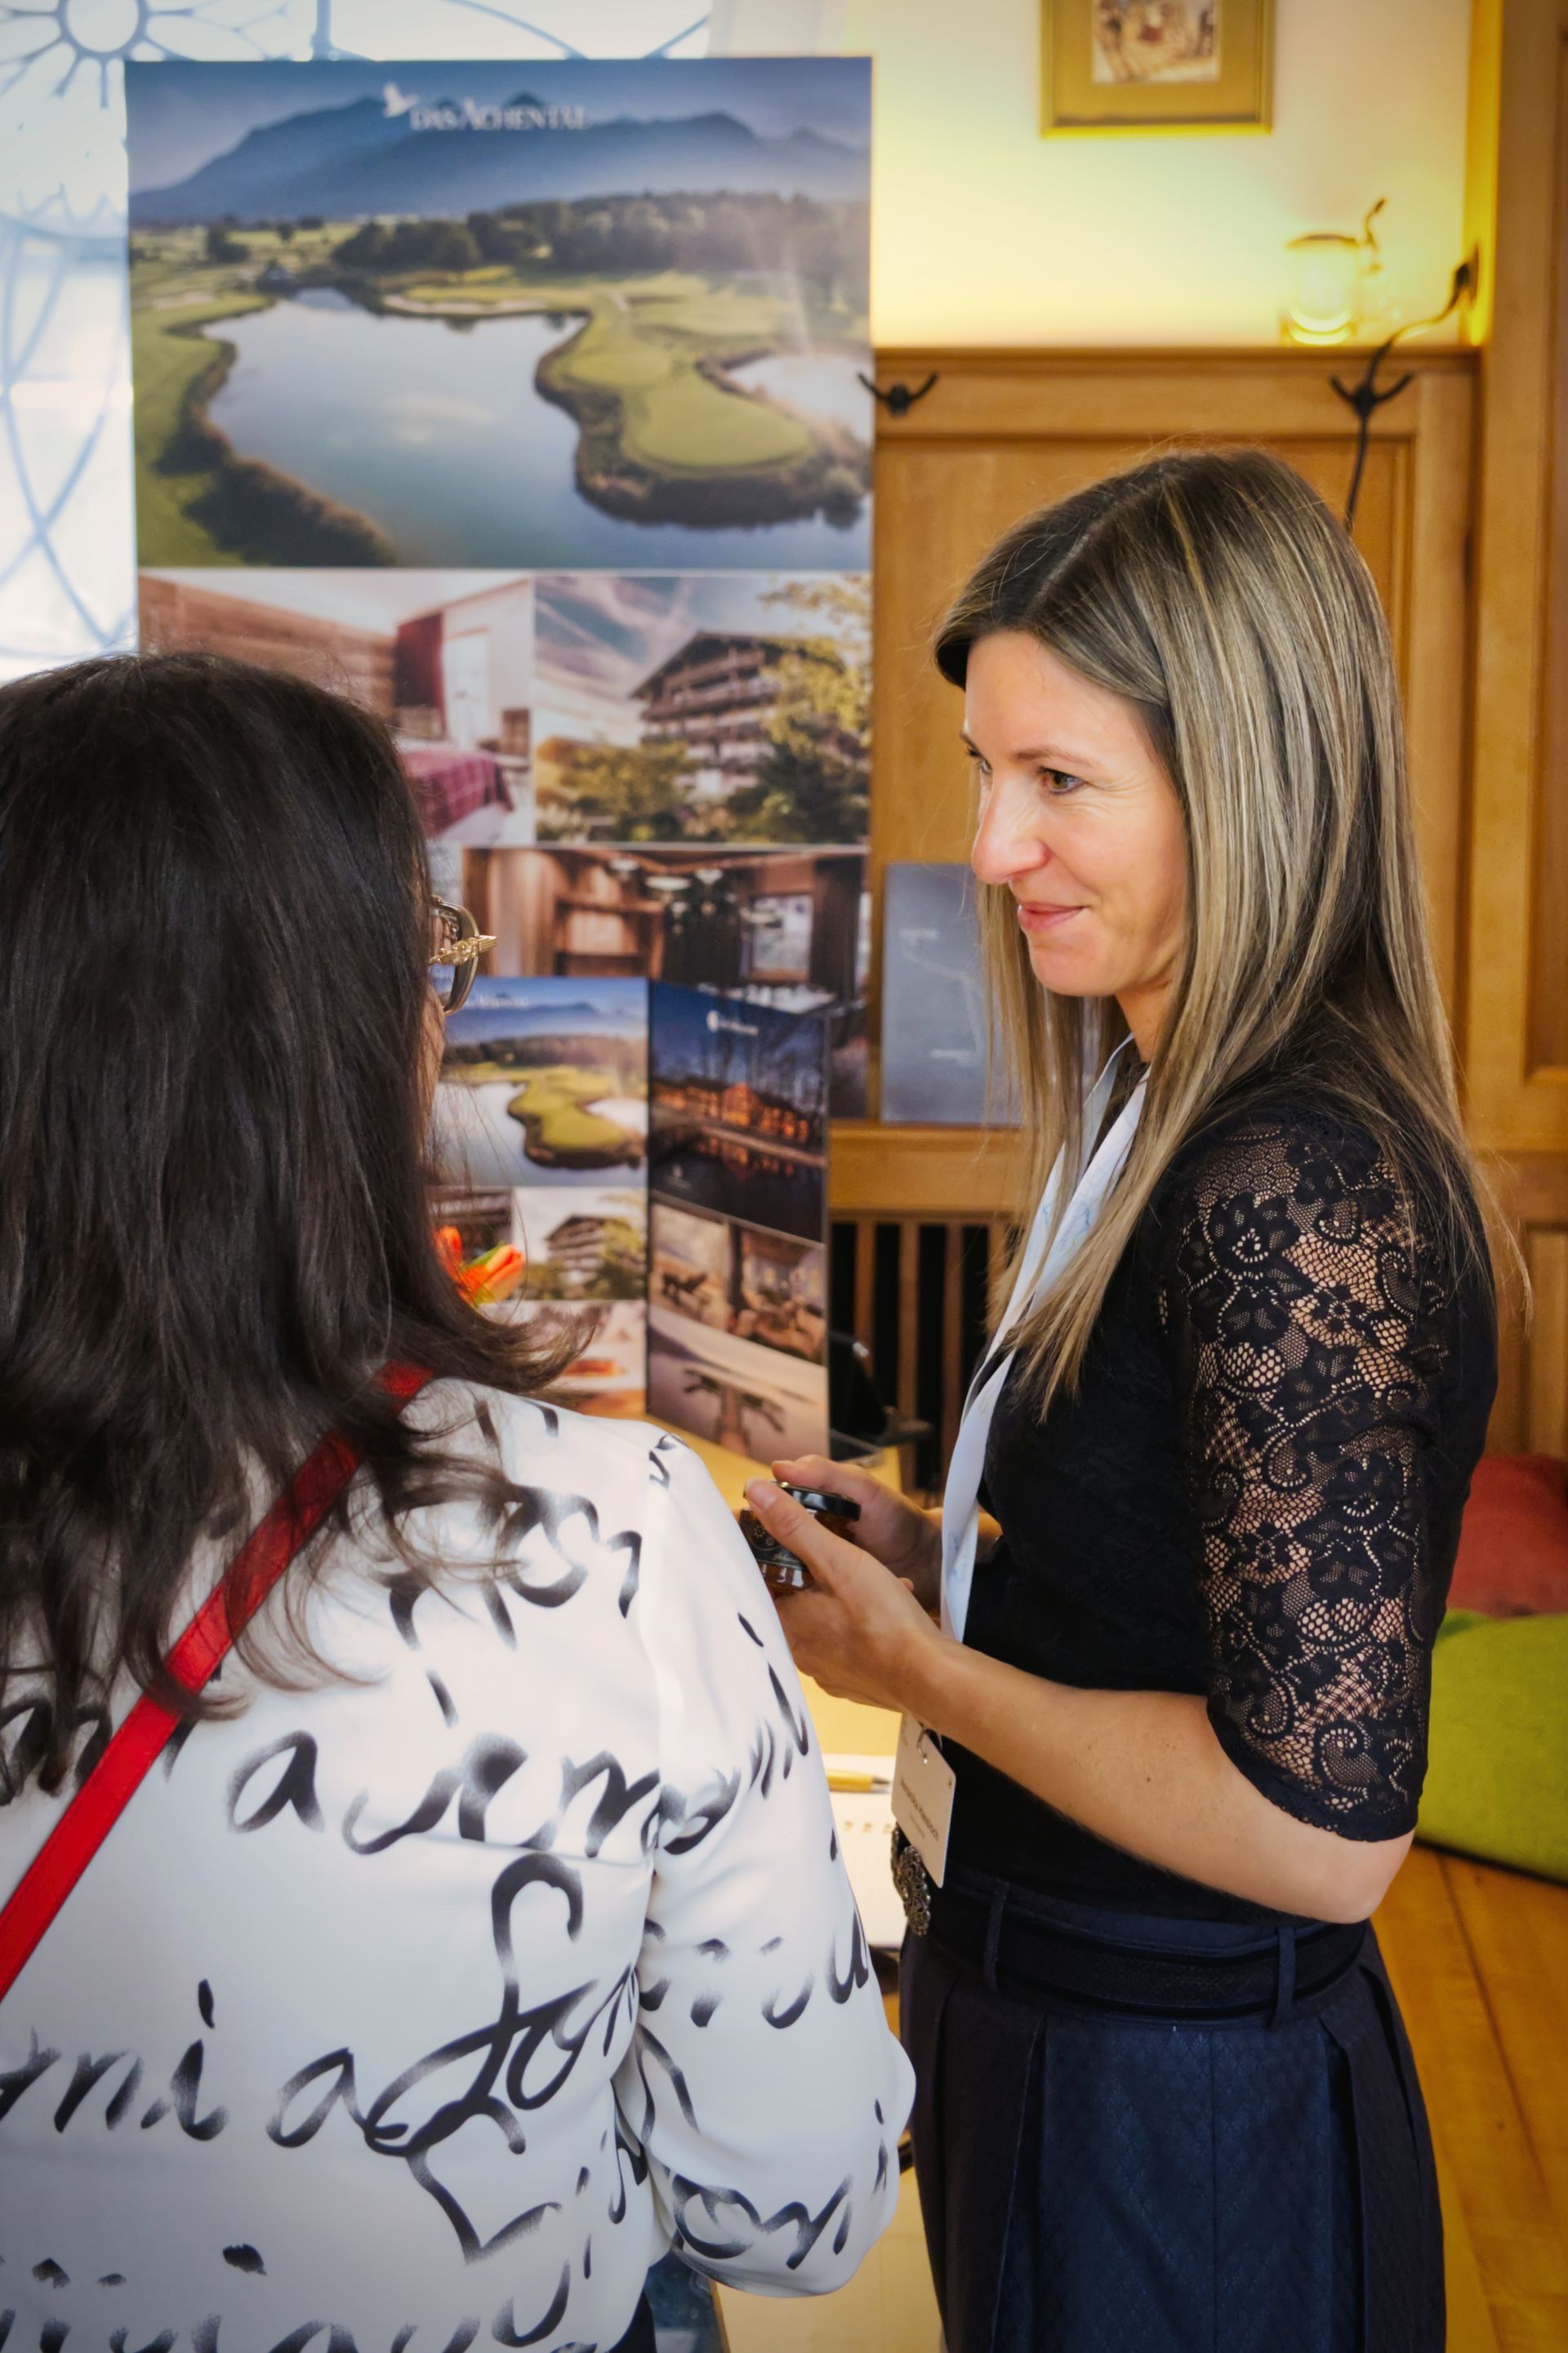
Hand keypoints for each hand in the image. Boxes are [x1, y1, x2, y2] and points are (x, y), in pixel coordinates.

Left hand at [743, 1478, 952, 1716]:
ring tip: (872, 1579)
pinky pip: (843, 1641)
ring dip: (840, 1593)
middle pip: (789, 1597)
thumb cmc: (883, 1620)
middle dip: (810, 1569)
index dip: (762, 1547)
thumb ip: (795, 1525)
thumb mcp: (838, 1559)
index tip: (772, 1527)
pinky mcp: (850, 1678)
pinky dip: (857, 1620)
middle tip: (834, 1550)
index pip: (755, 1577)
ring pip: (820, 1618)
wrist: (929, 1677)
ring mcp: (824, 1669)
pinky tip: (883, 1609)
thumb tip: (756, 1493)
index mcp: (785, 1622)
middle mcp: (797, 1651)